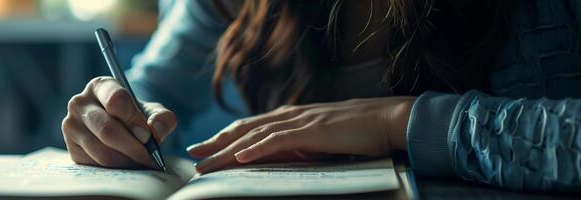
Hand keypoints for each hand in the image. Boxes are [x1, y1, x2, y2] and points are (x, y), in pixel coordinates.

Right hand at [61, 76, 176, 168]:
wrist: (118, 129)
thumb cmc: (135, 117)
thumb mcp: (152, 112)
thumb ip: (161, 118)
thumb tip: (156, 132)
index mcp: (101, 86)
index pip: (116, 100)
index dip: (134, 121)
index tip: (148, 137)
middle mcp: (79, 102)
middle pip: (108, 130)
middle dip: (133, 148)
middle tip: (149, 158)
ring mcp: (71, 126)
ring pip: (102, 151)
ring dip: (126, 162)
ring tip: (141, 164)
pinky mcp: (71, 148)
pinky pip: (95, 164)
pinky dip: (116, 169)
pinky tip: (127, 166)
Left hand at [187, 97, 413, 172]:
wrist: (386, 120)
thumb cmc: (357, 133)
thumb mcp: (321, 141)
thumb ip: (299, 146)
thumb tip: (278, 159)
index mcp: (292, 117)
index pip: (251, 127)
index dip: (226, 137)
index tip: (206, 148)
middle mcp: (291, 116)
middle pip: (245, 129)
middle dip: (217, 142)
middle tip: (194, 154)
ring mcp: (300, 122)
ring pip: (255, 135)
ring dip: (228, 149)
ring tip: (207, 162)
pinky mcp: (312, 131)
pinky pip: (278, 141)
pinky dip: (256, 148)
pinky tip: (239, 157)